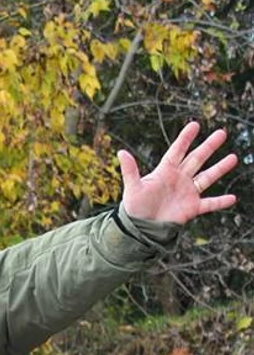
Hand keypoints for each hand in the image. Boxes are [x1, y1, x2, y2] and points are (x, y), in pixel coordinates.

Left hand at [119, 121, 236, 225]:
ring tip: (234, 158)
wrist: (140, 229)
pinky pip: (209, 204)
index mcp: (165, 171)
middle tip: (222, 133)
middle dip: (209, 147)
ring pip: (206, 177)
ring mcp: (187, 192)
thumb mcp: (133, 188)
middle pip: (197, 159)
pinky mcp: (191, 208)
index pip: (177, 151)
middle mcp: (179, 179)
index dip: (185, 138)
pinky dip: (220, 202)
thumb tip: (121, 153)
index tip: (195, 125)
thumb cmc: (135, 208)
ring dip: (220, 168)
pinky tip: (233, 198)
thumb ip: (130, 170)